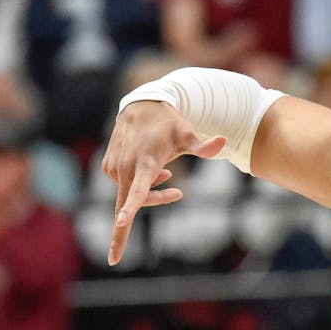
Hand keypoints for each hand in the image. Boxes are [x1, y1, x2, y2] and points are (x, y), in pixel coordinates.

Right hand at [102, 101, 226, 264]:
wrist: (141, 107)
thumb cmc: (168, 124)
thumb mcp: (188, 133)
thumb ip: (203, 145)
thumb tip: (223, 141)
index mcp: (145, 162)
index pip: (137, 190)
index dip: (130, 208)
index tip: (120, 222)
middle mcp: (126, 166)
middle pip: (135, 201)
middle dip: (155, 202)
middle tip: (178, 193)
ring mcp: (114, 168)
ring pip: (130, 194)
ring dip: (150, 189)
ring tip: (167, 173)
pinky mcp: (107, 167)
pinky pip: (123, 185)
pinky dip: (137, 182)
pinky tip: (148, 168)